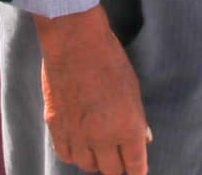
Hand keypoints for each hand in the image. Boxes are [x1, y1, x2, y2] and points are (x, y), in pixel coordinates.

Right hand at [39, 10, 150, 174]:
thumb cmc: (110, 59)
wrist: (74, 40)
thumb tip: (145, 139)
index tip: (137, 171)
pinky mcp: (56, 125)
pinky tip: (80, 145)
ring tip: (100, 151)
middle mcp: (102, 136)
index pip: (135, 166)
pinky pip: (66, 154)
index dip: (137, 171)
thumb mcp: (133, 88)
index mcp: (127, 127)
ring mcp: (77, 133)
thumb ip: (138, 119)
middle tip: (120, 159)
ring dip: (96, 161)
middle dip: (118, 166)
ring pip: (87, 166)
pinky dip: (75, 154)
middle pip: (111, 171)